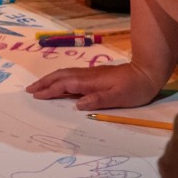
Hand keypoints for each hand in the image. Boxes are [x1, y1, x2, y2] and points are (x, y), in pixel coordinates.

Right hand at [26, 61, 162, 110]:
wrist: (147, 72)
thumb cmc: (135, 88)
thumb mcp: (119, 97)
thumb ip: (98, 100)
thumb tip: (77, 104)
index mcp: (90, 82)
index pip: (64, 85)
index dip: (49, 90)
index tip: (36, 96)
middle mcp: (86, 76)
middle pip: (60, 76)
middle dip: (44, 82)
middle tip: (29, 90)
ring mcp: (90, 74)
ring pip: (64, 74)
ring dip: (49, 80)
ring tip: (38, 86)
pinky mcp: (94, 75)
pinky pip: (70, 75)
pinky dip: (59, 79)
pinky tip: (58, 84)